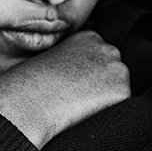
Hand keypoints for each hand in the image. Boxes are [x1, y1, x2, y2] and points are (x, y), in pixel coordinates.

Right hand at [0, 30, 129, 147]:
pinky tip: (86, 111)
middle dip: (101, 85)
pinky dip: (107, 113)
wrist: (29, 100)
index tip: (74, 85)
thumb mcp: (52, 60)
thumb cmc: (31, 84)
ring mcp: (117, 69)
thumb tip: (81, 79)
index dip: (89, 76)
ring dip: (105, 98)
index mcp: (89, 38)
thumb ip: (73, 61)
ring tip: (78, 103)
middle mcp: (108, 48)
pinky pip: (121, 107)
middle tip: (77, 97)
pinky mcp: (122, 91)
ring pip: (118, 89)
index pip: (101, 58)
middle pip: (114, 72)